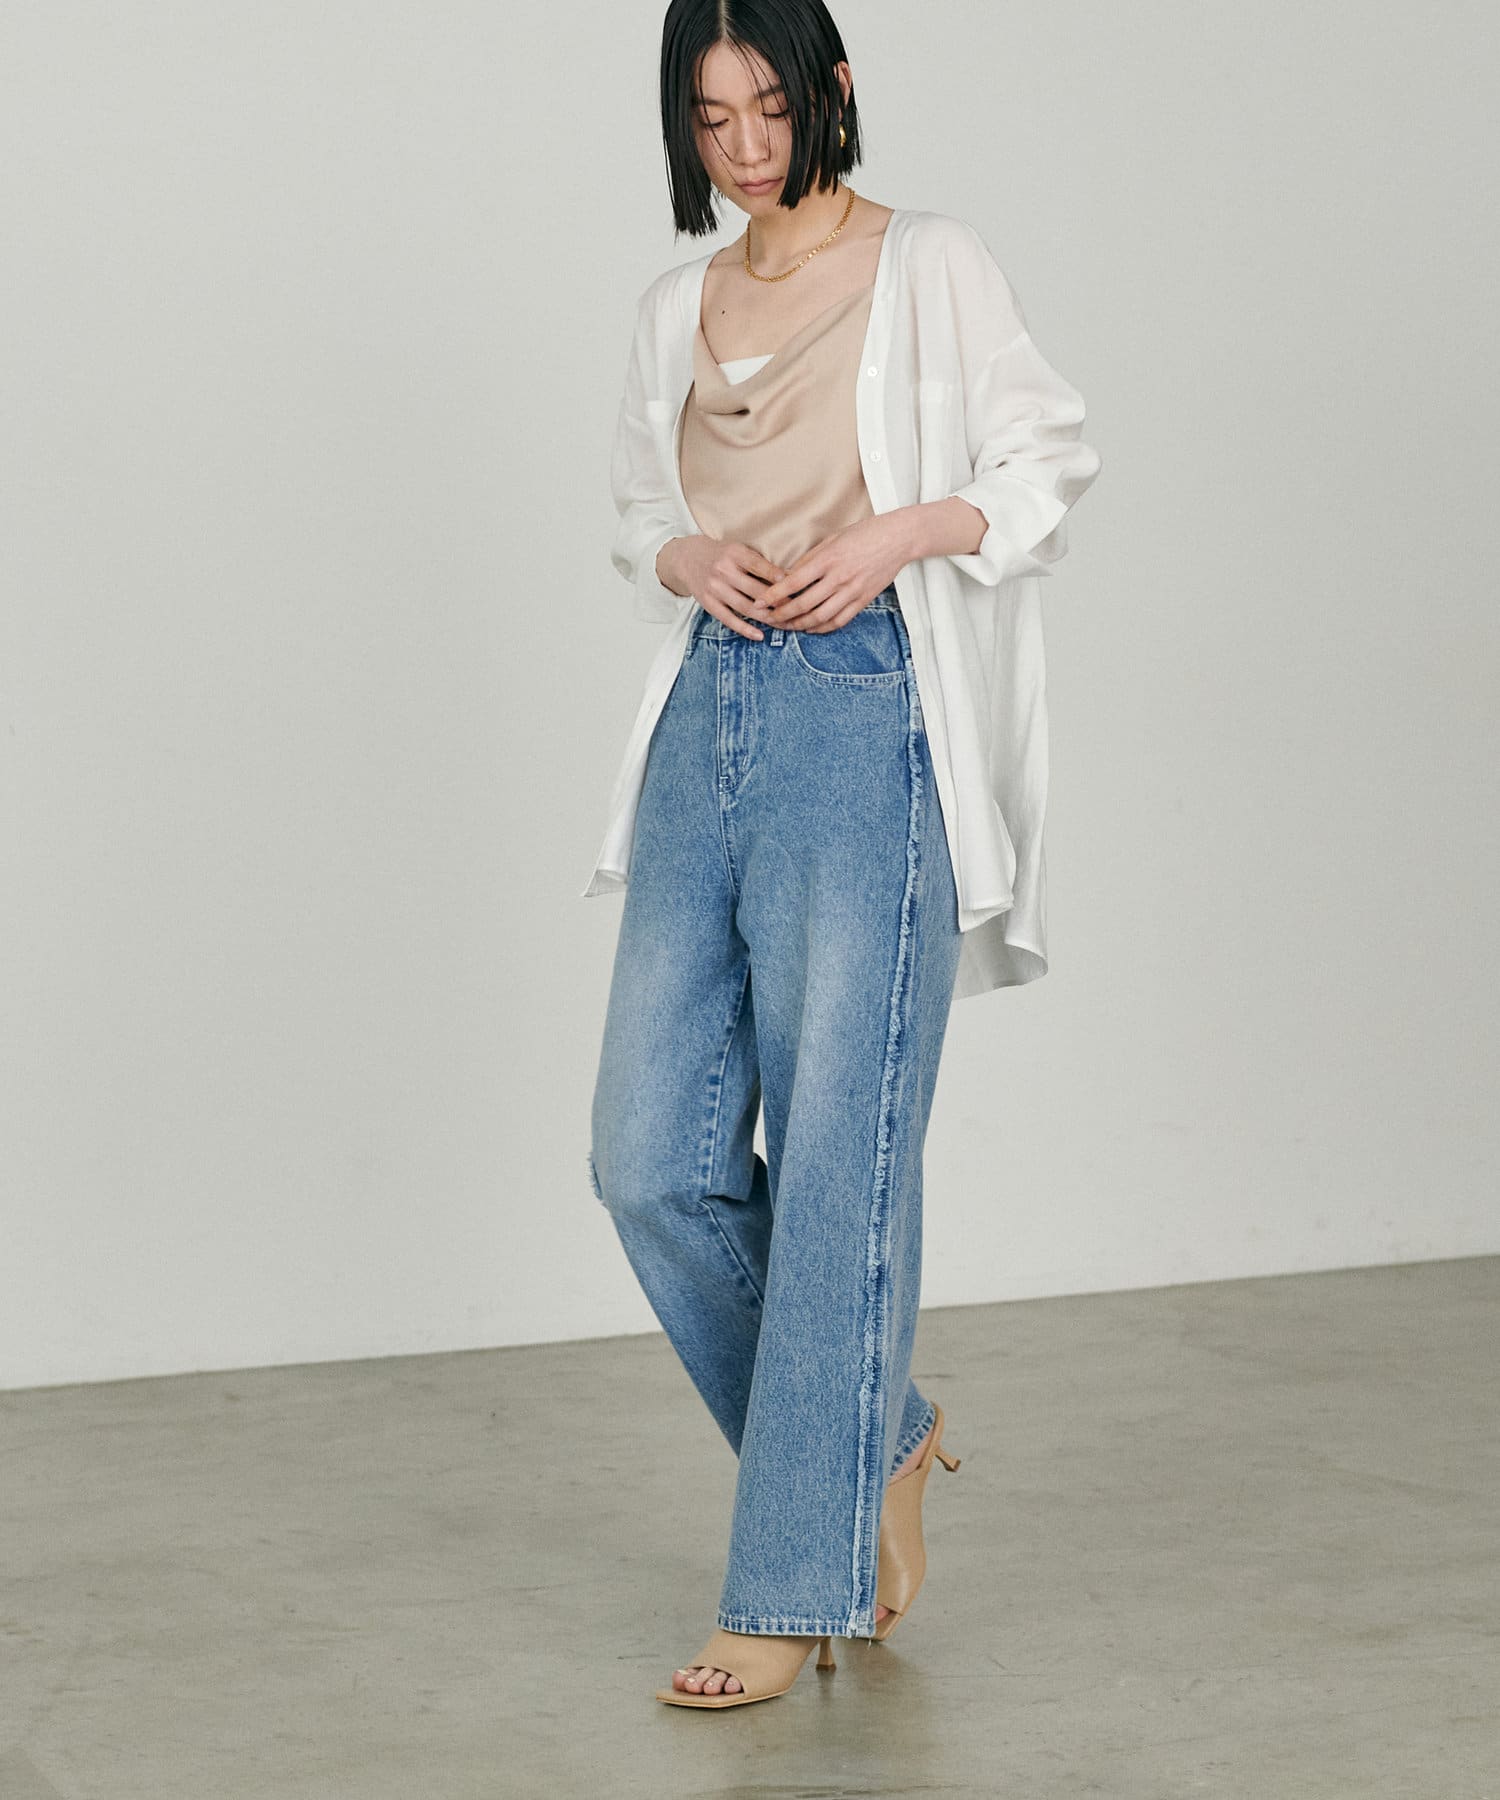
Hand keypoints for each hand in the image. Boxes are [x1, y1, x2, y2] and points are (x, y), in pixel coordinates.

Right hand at [659, 537, 787, 640]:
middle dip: (777, 601)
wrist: (687, 558)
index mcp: (734, 553)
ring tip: (782, 624)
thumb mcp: (738, 550)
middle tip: (796, 609)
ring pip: (745, 607)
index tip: (795, 584)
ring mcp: (714, 588)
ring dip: (766, 618)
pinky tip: (760, 635)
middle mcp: (723, 570)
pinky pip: (729, 619)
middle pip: (755, 590)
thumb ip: (758, 562)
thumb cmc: (721, 554)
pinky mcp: (708, 603)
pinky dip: (745, 629)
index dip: (777, 576)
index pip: (759, 566)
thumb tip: (789, 577)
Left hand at [755, 513, 914, 630]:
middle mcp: (839, 577)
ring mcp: (852, 591)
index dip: (775, 595)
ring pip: (820, 617)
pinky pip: (839, 620)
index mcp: (828, 559)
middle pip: (804, 604)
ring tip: (788, 627)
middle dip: (783, 615)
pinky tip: (811, 628)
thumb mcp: (832, 539)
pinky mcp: (863, 600)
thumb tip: (788, 576)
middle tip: (770, 619)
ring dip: (800, 625)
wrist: (898, 538)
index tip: (761, 601)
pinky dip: (823, 628)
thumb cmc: (864, 534)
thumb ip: (810, 559)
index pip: (794, 582)